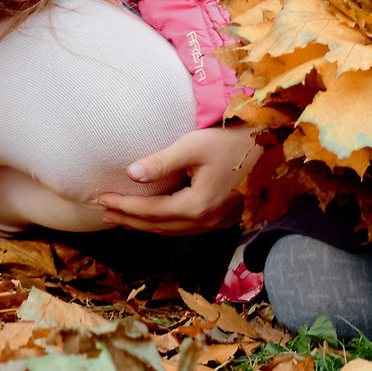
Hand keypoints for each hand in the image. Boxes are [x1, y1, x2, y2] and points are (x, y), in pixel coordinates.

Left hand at [95, 126, 263, 233]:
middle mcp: (206, 220)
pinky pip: (185, 228)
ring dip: (145, 225)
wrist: (270, 145)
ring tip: (121, 218)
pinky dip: (164, 225)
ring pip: (172, 230)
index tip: (101, 199)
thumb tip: (131, 174)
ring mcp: (216, 222)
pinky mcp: (222, 217)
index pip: (150, 211)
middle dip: (128, 219)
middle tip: (103, 212)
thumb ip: (161, 162)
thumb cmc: (231, 140)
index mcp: (197, 205)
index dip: (124, 206)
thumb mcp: (193, 145)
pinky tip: (155, 219)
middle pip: (158, 226)